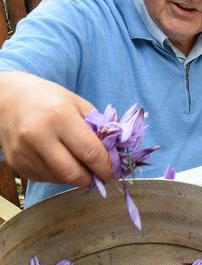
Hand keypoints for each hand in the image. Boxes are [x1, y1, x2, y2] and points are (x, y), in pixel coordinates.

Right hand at [0, 72, 111, 187]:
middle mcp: (39, 136)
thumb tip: (115, 152)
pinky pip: (45, 178)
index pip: (90, 152)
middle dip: (92, 179)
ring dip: (75, 177)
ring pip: (59, 179)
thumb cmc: (49, 99)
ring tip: (82, 166)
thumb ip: (98, 127)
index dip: (106, 167)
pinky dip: (59, 176)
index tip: (114, 172)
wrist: (8, 98)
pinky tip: (62, 162)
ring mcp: (25, 152)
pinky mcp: (16, 163)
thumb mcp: (78, 104)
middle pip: (73, 173)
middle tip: (101, 176)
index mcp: (60, 117)